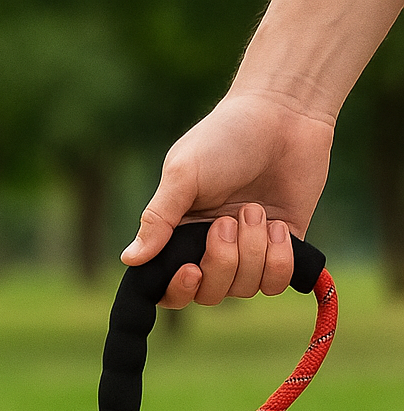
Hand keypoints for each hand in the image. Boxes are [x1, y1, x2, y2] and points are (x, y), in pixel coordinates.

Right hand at [121, 91, 333, 306]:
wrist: (285, 112)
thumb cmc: (226, 136)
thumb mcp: (183, 173)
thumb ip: (157, 219)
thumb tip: (129, 259)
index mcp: (181, 235)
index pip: (170, 289)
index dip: (179, 291)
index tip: (191, 270)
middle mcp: (212, 250)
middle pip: (210, 294)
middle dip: (222, 262)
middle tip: (228, 220)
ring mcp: (249, 252)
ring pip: (245, 288)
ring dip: (253, 250)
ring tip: (257, 209)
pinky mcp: (283, 249)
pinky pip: (277, 282)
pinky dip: (279, 258)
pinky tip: (278, 225)